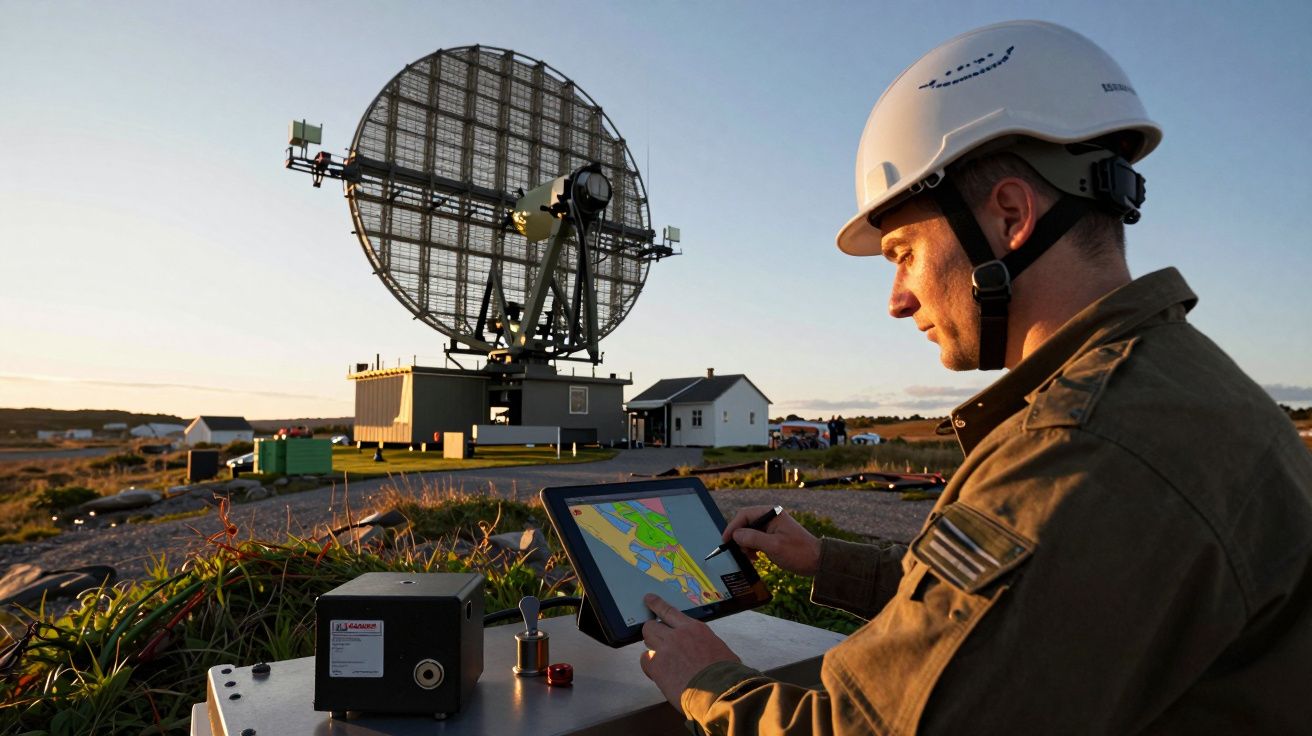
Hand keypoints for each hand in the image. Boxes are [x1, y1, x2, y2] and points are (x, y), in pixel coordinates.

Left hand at [639, 593, 740, 707]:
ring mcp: (666, 648)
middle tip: (656, 640)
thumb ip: (707, 646)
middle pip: (652, 625)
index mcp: (695, 629)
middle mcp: (678, 634)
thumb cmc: (726, 674)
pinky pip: (645, 661)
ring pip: (647, 639)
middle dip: (652, 632)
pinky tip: (660, 675)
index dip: (657, 604)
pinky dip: (650, 667)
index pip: (670, 611)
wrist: (720, 690)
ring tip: (662, 661)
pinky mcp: (657, 665)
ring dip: (652, 648)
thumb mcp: (721, 651)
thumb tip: (707, 653)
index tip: (648, 599)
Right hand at [722, 505, 820, 576]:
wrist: (817, 562)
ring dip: (746, 544)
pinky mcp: (773, 535)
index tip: (726, 540)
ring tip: (749, 557)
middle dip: (740, 538)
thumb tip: (735, 535)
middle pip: (745, 523)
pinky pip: (756, 538)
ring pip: (749, 532)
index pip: (745, 515)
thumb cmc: (799, 552)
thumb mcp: (774, 546)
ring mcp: (772, 526)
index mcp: (772, 513)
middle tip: (738, 552)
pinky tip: (755, 557)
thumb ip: (753, 539)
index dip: (733, 527)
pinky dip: (752, 548)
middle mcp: (771, 517)